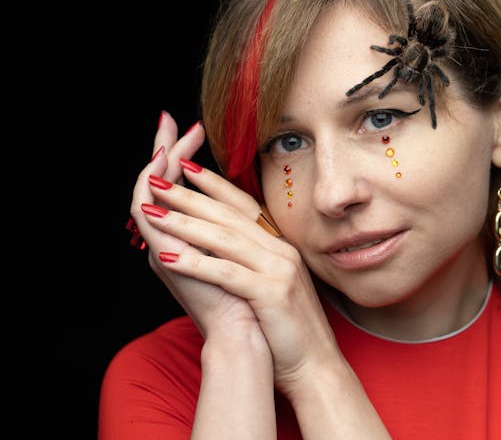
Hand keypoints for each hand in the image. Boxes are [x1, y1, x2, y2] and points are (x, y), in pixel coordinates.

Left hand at [131, 112, 341, 396]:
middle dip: (191, 196)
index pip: (244, 206)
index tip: (186, 168)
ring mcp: (279, 270)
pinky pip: (226, 272)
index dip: (215, 185)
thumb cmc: (287, 329)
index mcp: (281, 246)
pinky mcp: (271, 293)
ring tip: (153, 212)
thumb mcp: (273, 284)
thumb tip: (218, 243)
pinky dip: (196, 262)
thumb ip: (254, 260)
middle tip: (158, 181)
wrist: (315, 364)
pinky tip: (168, 256)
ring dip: (185, 223)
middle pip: (229, 215)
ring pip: (225, 238)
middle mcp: (282, 251)